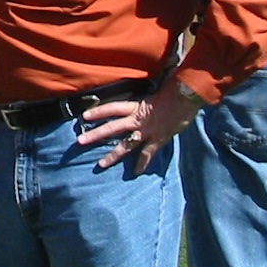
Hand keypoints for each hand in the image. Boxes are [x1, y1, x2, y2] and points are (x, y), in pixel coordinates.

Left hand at [77, 81, 204, 172]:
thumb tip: (132, 106)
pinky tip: (135, 172)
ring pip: (126, 145)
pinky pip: (148, 154)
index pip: (112, 108)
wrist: (185, 98)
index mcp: (135, 106)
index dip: (98, 111)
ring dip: (113, 155)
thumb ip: (140, 104)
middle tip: (80, 141)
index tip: (83, 116)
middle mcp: (138, 119)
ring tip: (101, 164)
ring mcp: (147, 131)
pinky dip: (142, 164)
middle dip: (96, 135)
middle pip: (112, 128)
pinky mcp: (158, 140)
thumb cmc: (169, 95)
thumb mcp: (150, 96)